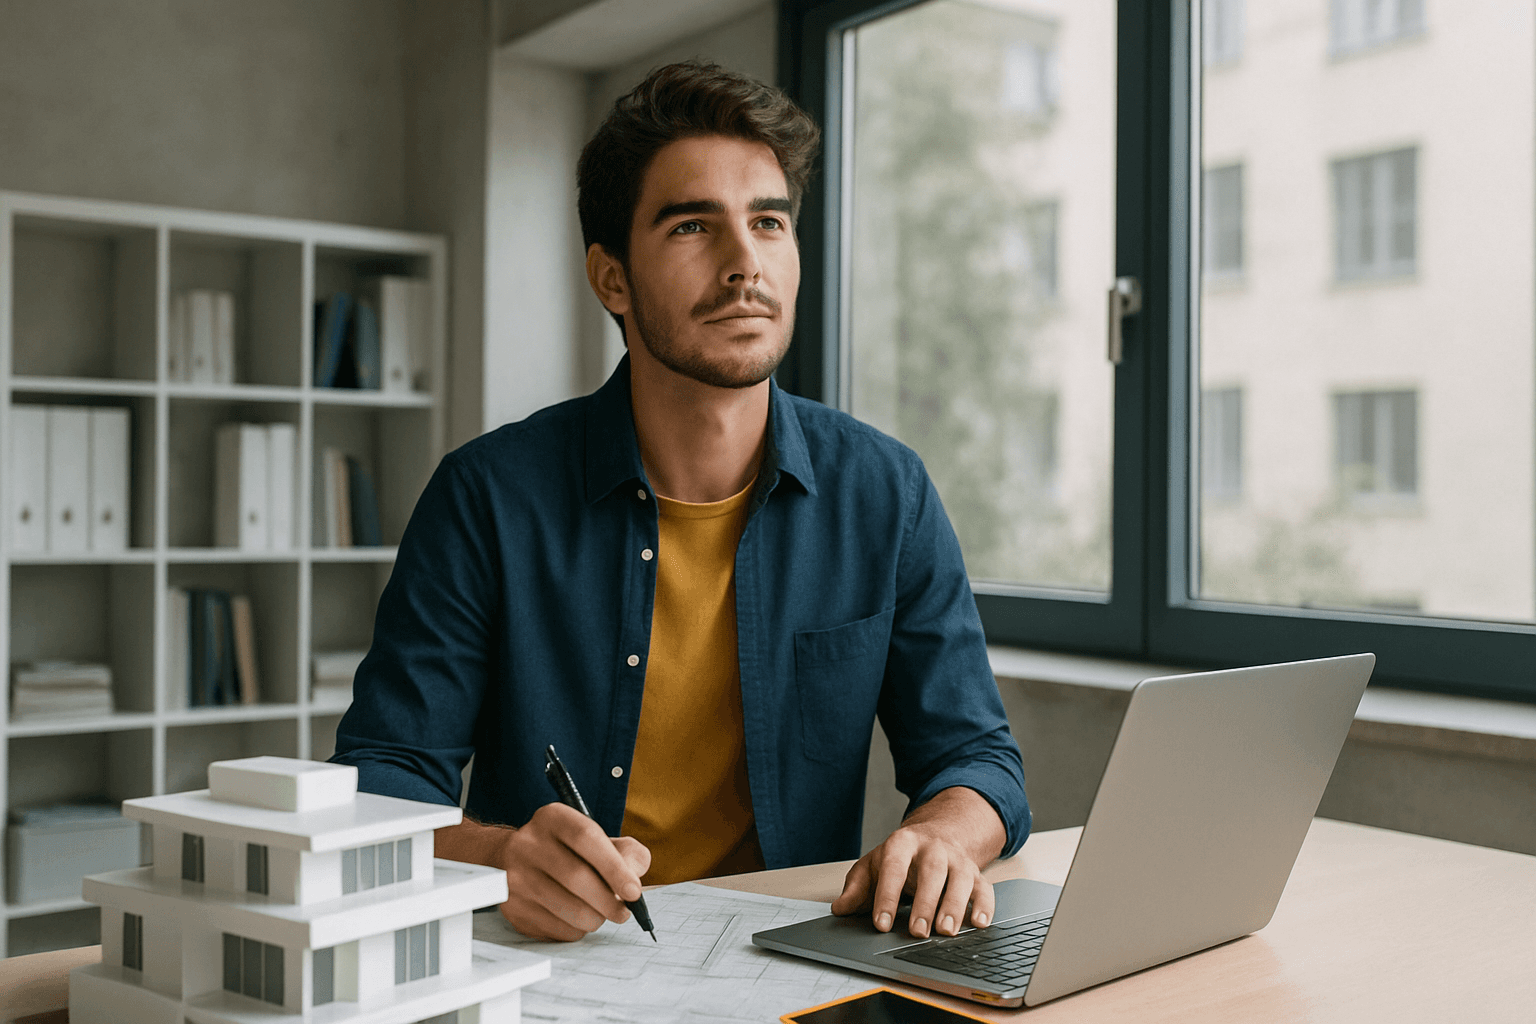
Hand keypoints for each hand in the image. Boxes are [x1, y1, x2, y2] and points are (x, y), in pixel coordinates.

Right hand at [438, 804, 650, 940]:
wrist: (513, 860)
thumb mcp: (595, 838)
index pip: (586, 838)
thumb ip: (625, 852)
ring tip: (601, 914)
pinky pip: (555, 928)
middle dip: (608, 901)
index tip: (634, 892)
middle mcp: (527, 843)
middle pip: (576, 876)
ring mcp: (514, 877)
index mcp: (552, 818)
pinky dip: (576, 930)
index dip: (615, 868)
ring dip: (595, 919)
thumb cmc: (566, 851)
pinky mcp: (512, 908)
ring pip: (567, 908)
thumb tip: (634, 881)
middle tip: (624, 913)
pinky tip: (576, 918)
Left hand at [830, 787, 1003, 938]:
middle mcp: (933, 849)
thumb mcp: (874, 864)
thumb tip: (840, 908)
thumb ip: (857, 887)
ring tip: (946, 931)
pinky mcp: (976, 874)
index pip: (893, 868)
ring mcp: (957, 860)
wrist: (938, 834)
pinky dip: (984, 907)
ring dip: (954, 906)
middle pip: (931, 872)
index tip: (882, 923)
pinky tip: (979, 923)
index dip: (887, 896)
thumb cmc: (902, 857)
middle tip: (917, 931)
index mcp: (902, 844)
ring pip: (960, 880)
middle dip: (925, 903)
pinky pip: (984, 889)